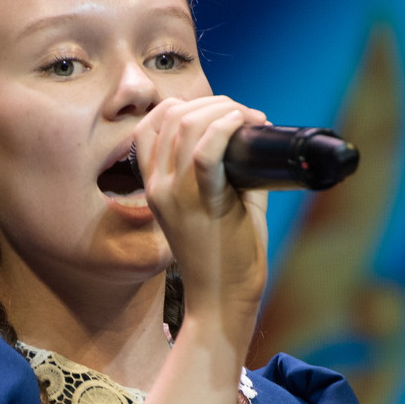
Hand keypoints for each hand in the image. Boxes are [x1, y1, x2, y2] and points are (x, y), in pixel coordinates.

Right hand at [135, 96, 269, 332]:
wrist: (224, 300)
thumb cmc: (227, 256)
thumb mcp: (215, 205)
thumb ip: (227, 170)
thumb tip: (253, 137)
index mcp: (154, 187)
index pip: (151, 125)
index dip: (185, 105)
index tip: (220, 112)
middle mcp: (158, 187)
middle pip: (173, 116)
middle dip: (213, 103)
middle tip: (245, 115)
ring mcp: (176, 195)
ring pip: (188, 125)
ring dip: (224, 110)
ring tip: (251, 119)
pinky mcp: (202, 204)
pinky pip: (205, 151)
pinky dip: (225, 127)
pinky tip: (243, 123)